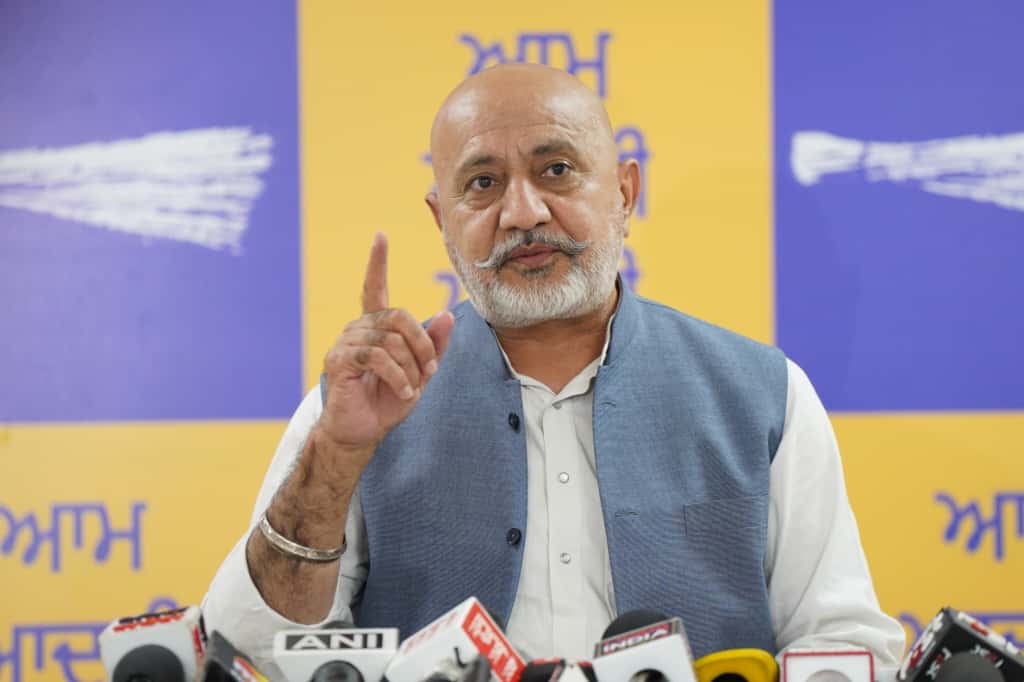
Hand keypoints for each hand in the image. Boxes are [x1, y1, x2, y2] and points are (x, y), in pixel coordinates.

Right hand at [317, 232, 454, 456]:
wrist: (363, 432)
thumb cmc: (387, 401)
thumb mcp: (420, 372)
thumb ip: (433, 344)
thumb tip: (446, 314)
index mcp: (375, 327)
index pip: (374, 287)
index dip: (377, 261)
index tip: (380, 236)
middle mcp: (357, 328)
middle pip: (398, 316)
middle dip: (422, 344)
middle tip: (430, 370)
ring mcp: (345, 343)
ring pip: (390, 340)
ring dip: (410, 367)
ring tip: (412, 389)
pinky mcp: (338, 361)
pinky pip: (376, 357)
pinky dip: (397, 376)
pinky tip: (403, 392)